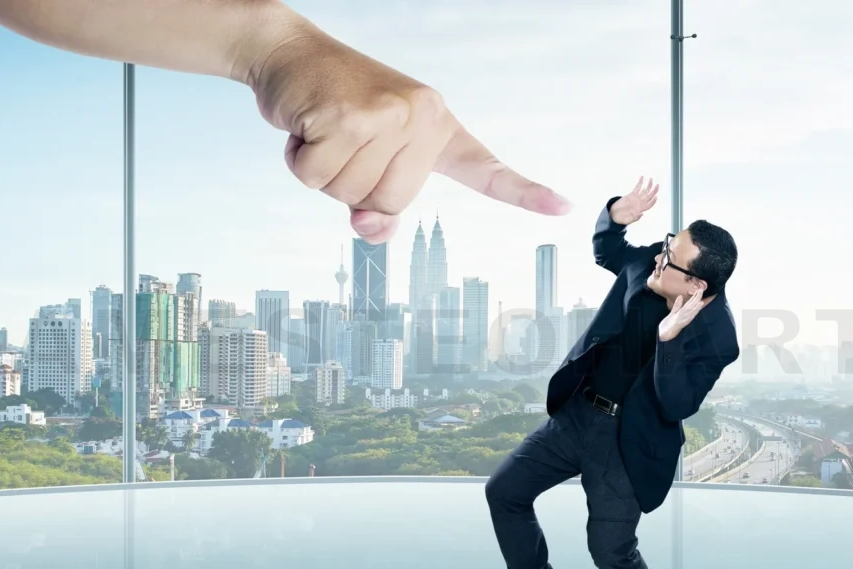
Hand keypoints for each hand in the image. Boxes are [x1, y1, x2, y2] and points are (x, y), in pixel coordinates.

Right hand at [248, 22, 571, 242]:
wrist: (289, 54)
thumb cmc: (333, 112)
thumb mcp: (364, 160)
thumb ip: (376, 206)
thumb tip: (372, 229)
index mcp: (436, 128)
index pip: (484, 168)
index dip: (522, 192)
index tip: (563, 207)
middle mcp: (422, 118)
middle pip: (389, 204)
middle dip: (352, 187)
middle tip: (341, 141)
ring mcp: (388, 115)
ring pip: (349, 195)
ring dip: (321, 171)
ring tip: (322, 129)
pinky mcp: (348, 115)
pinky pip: (316, 177)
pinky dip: (299, 159)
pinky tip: (303, 125)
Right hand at [609, 176, 658, 225]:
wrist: (613, 214)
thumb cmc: (621, 218)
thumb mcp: (627, 220)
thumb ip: (635, 218)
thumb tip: (641, 214)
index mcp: (640, 209)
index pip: (649, 204)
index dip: (653, 201)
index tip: (656, 196)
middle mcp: (639, 203)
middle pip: (649, 196)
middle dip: (654, 191)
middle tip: (657, 185)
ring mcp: (636, 198)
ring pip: (644, 191)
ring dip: (649, 185)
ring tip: (651, 179)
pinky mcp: (631, 195)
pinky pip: (637, 188)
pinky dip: (640, 183)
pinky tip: (642, 178)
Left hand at [658, 289, 705, 341]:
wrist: (662, 335)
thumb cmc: (668, 325)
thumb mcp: (672, 313)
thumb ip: (677, 306)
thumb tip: (680, 296)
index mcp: (682, 314)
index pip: (689, 304)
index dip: (694, 297)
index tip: (699, 290)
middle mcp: (684, 317)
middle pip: (691, 307)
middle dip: (696, 299)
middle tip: (701, 290)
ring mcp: (682, 321)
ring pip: (690, 313)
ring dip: (695, 308)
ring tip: (701, 301)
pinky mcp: (678, 326)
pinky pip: (685, 320)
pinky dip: (689, 316)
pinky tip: (691, 314)